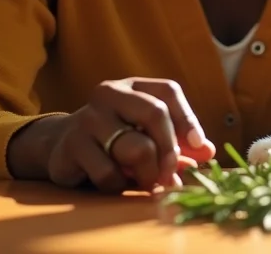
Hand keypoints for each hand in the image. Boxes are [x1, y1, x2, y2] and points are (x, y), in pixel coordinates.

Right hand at [8, 78, 214, 193]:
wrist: (61, 145)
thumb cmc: (115, 138)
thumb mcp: (146, 134)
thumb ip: (178, 142)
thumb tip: (209, 152)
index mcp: (133, 86)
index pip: (168, 92)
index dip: (188, 119)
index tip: (200, 148)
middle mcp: (109, 93)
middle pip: (155, 114)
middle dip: (170, 150)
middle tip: (171, 175)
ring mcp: (89, 117)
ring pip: (135, 147)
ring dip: (147, 174)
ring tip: (145, 181)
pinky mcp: (72, 144)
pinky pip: (109, 172)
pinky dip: (119, 185)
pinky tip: (115, 182)